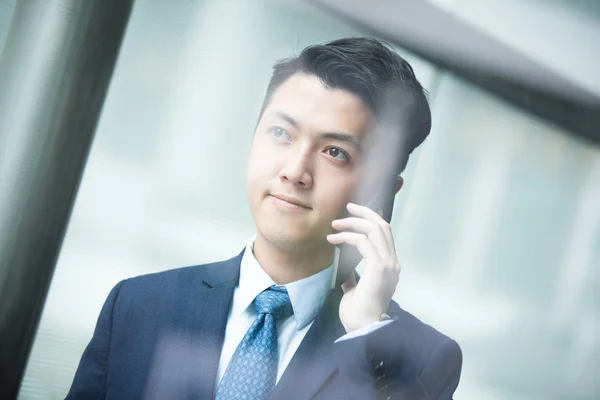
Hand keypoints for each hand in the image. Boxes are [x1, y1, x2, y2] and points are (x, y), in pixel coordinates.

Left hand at [327, 202, 400, 332]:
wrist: (364, 328)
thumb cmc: (359, 314)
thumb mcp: (356, 290)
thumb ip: (354, 278)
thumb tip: (346, 271)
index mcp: (390, 267)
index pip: (385, 235)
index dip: (372, 220)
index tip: (355, 213)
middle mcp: (393, 263)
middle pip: (382, 226)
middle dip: (364, 213)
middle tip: (348, 207)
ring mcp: (388, 264)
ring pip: (374, 230)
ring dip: (352, 224)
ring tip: (335, 225)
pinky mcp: (378, 267)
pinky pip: (362, 242)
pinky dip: (347, 237)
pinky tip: (333, 240)